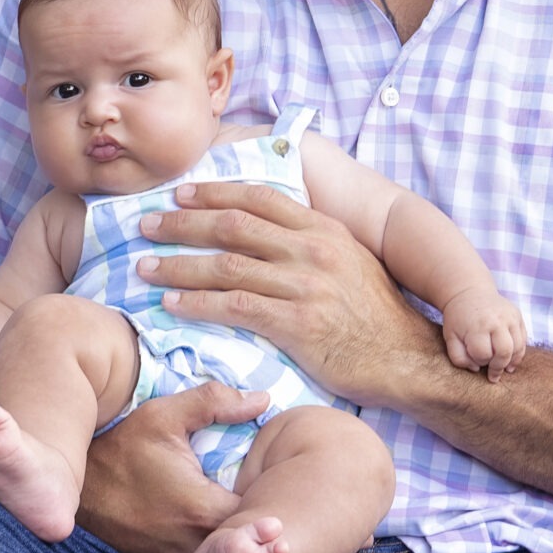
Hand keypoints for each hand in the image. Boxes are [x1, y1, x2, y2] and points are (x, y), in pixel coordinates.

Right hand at [79, 382, 264, 552]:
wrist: (76, 487)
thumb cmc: (121, 449)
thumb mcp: (163, 416)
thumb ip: (215, 402)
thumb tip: (264, 399)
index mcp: (204, 510)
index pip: (265, 521)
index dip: (275, 505)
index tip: (275, 488)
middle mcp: (195, 546)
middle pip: (251, 546)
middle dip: (262, 528)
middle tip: (264, 503)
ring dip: (240, 544)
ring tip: (245, 521)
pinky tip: (218, 534)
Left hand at [135, 181, 438, 408]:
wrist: (408, 360)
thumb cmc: (375, 317)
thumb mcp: (351, 262)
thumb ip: (310, 244)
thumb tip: (264, 234)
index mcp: (324, 230)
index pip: (259, 197)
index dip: (214, 193)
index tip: (180, 193)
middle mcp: (313, 250)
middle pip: (232, 226)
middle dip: (182, 223)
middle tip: (146, 224)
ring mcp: (306, 286)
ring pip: (225, 265)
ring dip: (177, 265)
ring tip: (144, 267)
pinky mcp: (298, 324)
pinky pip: (234, 307)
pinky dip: (196, 303)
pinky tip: (171, 305)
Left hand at [439, 288, 527, 379]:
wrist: (469, 292)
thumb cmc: (458, 319)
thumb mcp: (450, 337)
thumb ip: (458, 357)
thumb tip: (477, 369)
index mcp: (477, 326)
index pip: (483, 354)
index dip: (480, 362)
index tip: (476, 361)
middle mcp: (497, 320)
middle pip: (505, 352)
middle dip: (499, 367)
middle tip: (493, 376)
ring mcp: (510, 317)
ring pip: (518, 347)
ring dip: (512, 362)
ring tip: (505, 369)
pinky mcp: (518, 316)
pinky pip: (523, 339)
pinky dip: (519, 352)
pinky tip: (511, 360)